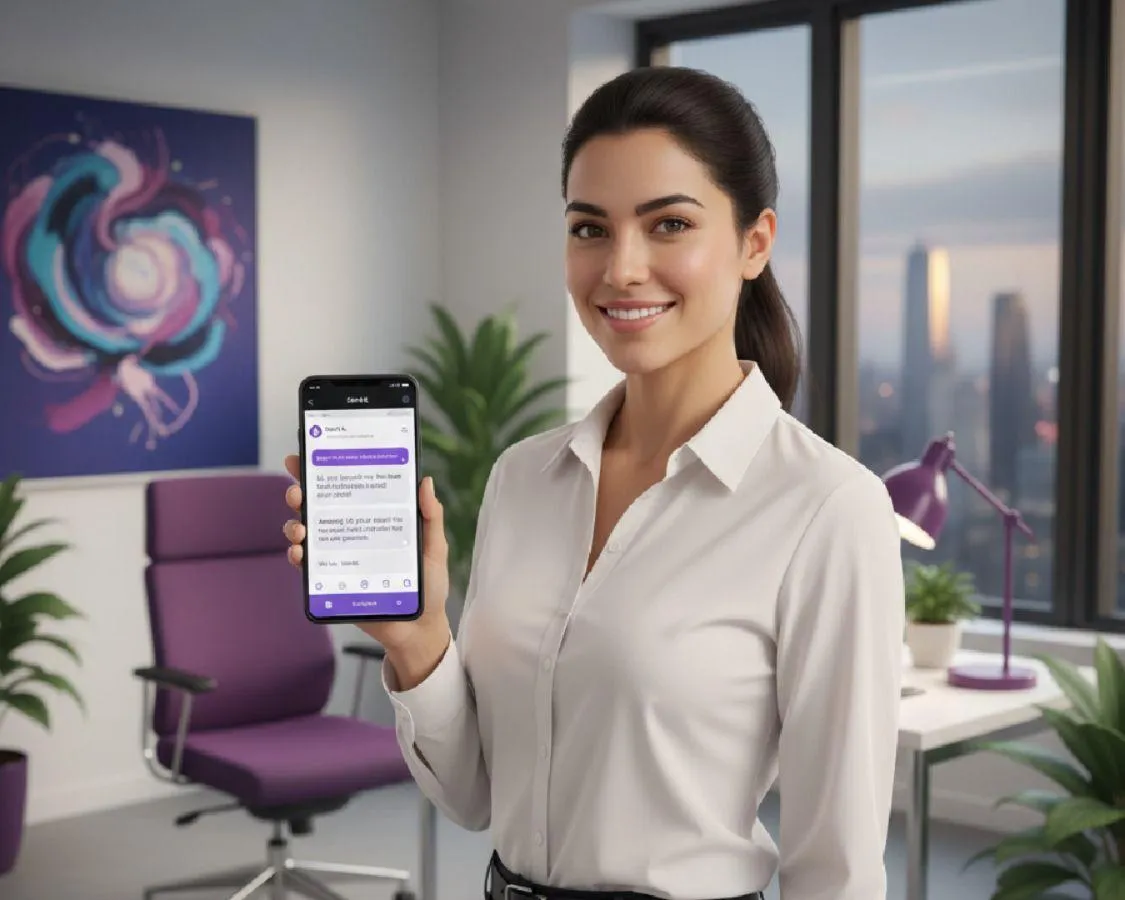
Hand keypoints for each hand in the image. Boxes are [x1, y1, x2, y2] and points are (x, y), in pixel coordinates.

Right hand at [282, 455, 451, 658]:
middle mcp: (352, 533)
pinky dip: (298, 555)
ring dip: (295, 525)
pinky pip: (307, 566)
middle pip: (318, 507)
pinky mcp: (331, 581)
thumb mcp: (434, 548)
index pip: (346, 488)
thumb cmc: (428, 586)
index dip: (323, 471)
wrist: (419, 628)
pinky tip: (300, 552)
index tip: (305, 455)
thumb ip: (431, 517)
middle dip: (300, 493)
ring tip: (301, 527)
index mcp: (373, 518)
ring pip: (306, 533)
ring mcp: (339, 556)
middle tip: (298, 491)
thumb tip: (426, 481)